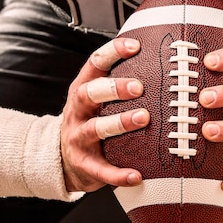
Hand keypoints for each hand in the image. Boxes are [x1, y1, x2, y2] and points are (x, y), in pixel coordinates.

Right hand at [61, 37, 149, 192]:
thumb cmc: (91, 122)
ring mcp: (77, 137)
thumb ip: (119, 84)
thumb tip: (160, 61)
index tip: (135, 46)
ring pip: (95, 128)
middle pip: (90, 93)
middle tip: (140, 87)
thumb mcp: (97, 99)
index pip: (94, 64)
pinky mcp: (83, 164)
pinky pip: (101, 170)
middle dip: (114, 88)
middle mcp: (77, 110)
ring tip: (143, 119)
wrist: (63, 160)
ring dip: (119, 123)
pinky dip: (118, 174)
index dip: (113, 52)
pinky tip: (137, 176)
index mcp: (83, 89)